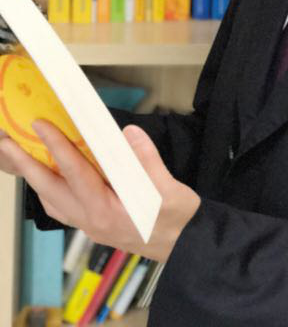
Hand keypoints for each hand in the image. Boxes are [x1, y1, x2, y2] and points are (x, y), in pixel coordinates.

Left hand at [0, 120, 200, 261]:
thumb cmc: (177, 220)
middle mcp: (91, 219)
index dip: (56, 146)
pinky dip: (48, 189)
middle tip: (6, 144)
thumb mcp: (169, 190)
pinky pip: (61, 207)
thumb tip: (128, 134)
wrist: (184, 247)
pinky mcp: (94, 224)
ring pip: (51, 200)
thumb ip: (147, 162)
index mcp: (106, 210)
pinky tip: (48, 178)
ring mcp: (89, 224)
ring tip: (18, 157)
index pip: (75, 172)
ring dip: (33, 178)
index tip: (40, 125)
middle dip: (26, 165)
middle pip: (50, 189)